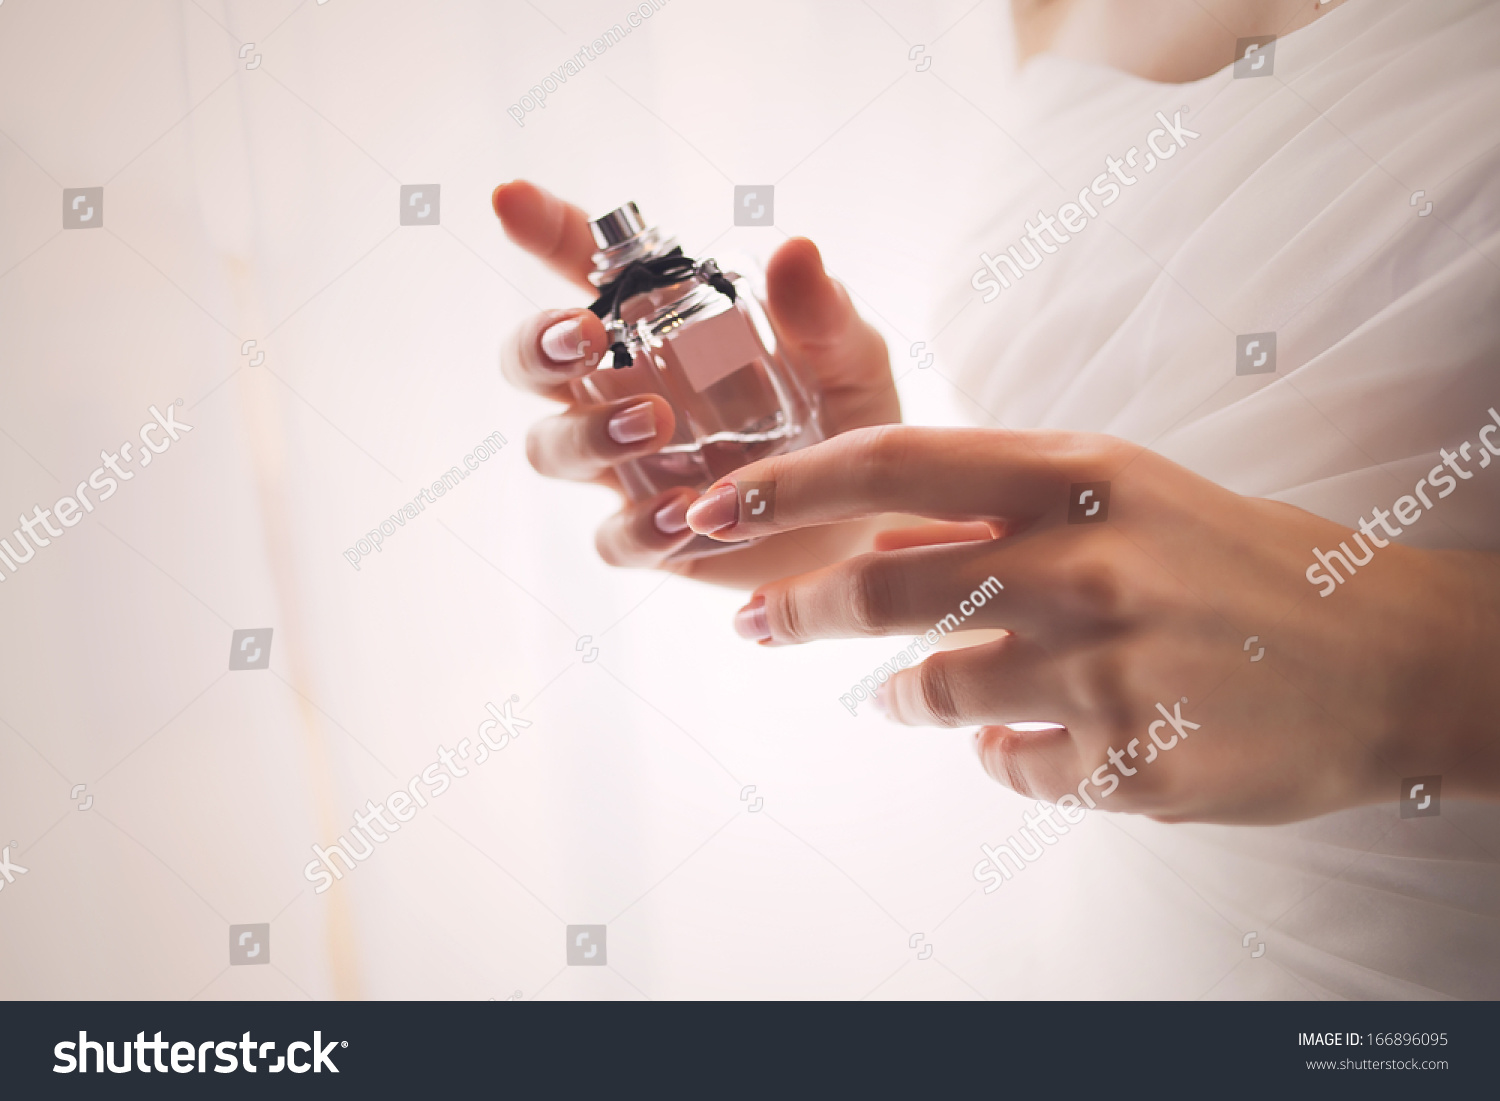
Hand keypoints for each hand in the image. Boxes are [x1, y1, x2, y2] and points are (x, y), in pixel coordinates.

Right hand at [492, 181, 899, 586]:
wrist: (874, 525)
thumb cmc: (849, 419)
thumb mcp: (851, 358)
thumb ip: (823, 312)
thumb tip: (793, 249)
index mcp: (661, 327)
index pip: (586, 268)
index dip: (543, 230)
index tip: (509, 198)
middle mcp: (624, 391)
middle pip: (532, 362)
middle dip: (537, 344)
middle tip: (585, 337)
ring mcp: (629, 468)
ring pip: (553, 447)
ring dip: (589, 432)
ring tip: (656, 422)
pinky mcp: (651, 537)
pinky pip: (614, 537)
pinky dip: (640, 526)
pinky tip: (684, 513)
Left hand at [685, 425, 1499, 823]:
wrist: (1383, 656)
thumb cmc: (1234, 560)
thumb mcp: (1126, 494)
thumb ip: (1002, 506)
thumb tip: (878, 531)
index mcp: (1082, 474)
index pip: (892, 462)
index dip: (785, 487)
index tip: (713, 511)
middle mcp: (1088, 563)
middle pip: (885, 585)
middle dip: (799, 607)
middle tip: (760, 621)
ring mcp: (1110, 668)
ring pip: (934, 689)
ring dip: (898, 693)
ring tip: (896, 694)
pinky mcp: (1133, 762)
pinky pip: (1009, 766)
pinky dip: (1001, 753)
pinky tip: (1027, 739)